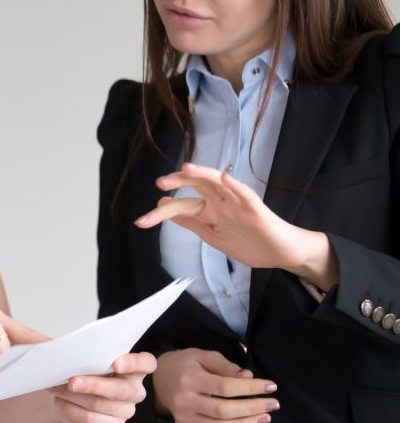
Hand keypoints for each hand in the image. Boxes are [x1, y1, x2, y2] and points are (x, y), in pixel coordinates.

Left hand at [48, 352, 155, 422]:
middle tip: (72, 382)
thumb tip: (60, 349)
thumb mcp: (85, 354)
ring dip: (75, 398)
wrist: (73, 387)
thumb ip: (81, 350)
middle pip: (120, 390)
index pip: (146, 363)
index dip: (134, 363)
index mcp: (135, 367)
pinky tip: (60, 403)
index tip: (116, 363)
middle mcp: (135, 390)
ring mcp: (126, 410)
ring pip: (101, 407)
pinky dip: (72, 413)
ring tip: (56, 389)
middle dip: (93, 385)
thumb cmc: (84, 366)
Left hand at [134, 163, 336, 288]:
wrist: (281, 254)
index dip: (161, 212)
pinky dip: (234, 185)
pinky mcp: (255, 209)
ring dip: (202, 175)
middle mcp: (221, 202)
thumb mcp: (212, 236)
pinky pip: (244, 194)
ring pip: (218, 184)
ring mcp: (238, 204)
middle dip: (178, 182)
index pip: (181, 206)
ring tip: (186, 168)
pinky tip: (223, 177)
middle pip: (197, 186)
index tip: (142, 221)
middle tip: (160, 182)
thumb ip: (191, 222)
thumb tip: (167, 209)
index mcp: (209, 210)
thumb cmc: (249, 243)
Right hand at [152, 348, 278, 422]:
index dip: (250, 388)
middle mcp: (185, 401)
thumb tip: (248, 377)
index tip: (270, 387)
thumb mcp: (202, 356)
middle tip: (272, 405)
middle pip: (223, 410)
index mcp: (189, 379)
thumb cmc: (184, 365)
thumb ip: (225, 366)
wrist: (159, 380)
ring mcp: (185, 418)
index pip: (225, 387)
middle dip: (252, 408)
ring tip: (264, 418)